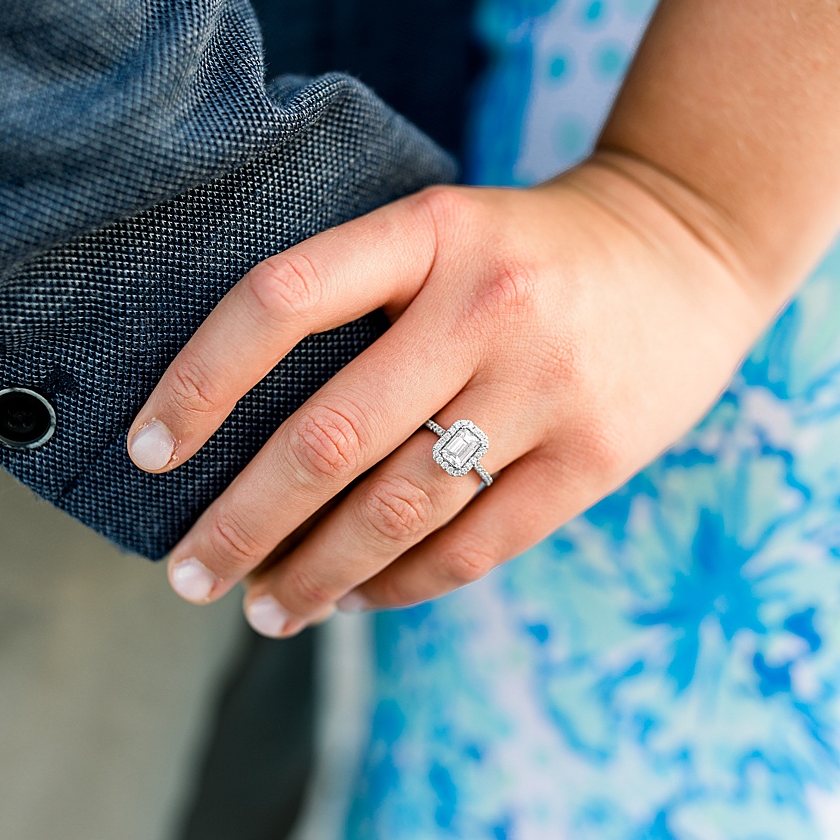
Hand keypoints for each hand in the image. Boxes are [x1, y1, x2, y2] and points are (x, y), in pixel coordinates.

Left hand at [130, 159, 772, 635]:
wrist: (691, 251)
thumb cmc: (536, 252)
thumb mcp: (451, 230)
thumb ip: (366, 298)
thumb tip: (240, 434)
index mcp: (433, 231)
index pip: (283, 301)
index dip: (200, 384)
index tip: (148, 453)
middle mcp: (488, 304)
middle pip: (330, 438)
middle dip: (241, 525)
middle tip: (188, 576)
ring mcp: (549, 384)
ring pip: (399, 509)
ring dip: (316, 574)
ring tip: (267, 609)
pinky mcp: (596, 455)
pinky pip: (476, 543)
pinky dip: (404, 583)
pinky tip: (362, 597)